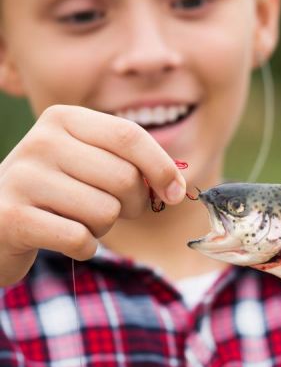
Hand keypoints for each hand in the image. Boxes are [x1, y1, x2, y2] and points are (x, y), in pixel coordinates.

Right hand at [0, 105, 185, 286]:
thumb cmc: (59, 193)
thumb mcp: (91, 165)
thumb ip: (134, 166)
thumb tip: (177, 187)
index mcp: (63, 119)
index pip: (129, 135)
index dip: (162, 167)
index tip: (176, 193)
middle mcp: (40, 141)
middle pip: (124, 178)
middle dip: (133, 204)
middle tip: (113, 210)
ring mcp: (22, 178)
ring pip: (106, 212)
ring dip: (103, 227)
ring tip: (76, 220)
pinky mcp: (12, 218)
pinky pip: (80, 239)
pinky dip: (84, 247)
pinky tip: (63, 239)